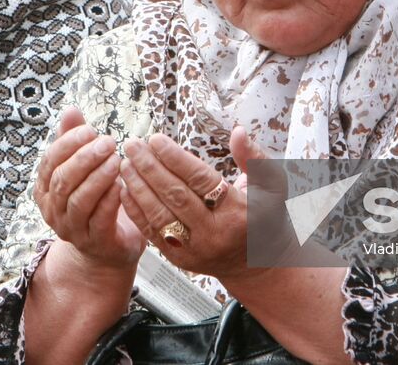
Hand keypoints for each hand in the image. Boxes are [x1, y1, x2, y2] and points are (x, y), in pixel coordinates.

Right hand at [34, 107, 144, 269]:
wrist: (106, 248)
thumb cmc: (94, 201)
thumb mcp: (82, 169)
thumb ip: (74, 140)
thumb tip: (70, 110)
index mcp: (45, 190)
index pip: (49, 163)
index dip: (68, 144)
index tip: (90, 130)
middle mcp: (54, 211)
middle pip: (62, 182)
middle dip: (84, 159)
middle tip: (108, 142)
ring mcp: (73, 229)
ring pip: (79, 201)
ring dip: (98, 178)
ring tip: (116, 160)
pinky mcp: (96, 242)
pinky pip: (100, 220)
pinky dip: (110, 200)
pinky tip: (122, 184)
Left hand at [119, 129, 258, 282]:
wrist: (257, 266)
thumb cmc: (264, 220)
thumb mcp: (272, 186)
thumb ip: (253, 157)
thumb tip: (238, 132)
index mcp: (238, 213)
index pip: (200, 180)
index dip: (175, 158)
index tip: (156, 139)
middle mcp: (214, 233)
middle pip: (175, 196)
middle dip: (149, 168)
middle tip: (132, 145)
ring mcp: (194, 250)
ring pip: (159, 216)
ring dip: (138, 188)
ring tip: (125, 164)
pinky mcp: (179, 259)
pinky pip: (152, 233)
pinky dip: (136, 211)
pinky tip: (126, 190)